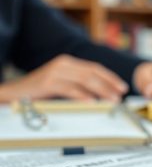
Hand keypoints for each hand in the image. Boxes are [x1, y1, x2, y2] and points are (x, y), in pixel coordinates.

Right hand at [0, 55, 127, 102]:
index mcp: (69, 63)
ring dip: (101, 91)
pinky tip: (92, 103)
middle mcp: (64, 64)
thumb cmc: (39, 91)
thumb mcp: (62, 85)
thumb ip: (79, 86)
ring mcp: (56, 72)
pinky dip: (83, 96)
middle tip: (120, 96)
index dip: (111, 78)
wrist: (13, 92)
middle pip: (93, 73)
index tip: (123, 87)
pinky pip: (70, 89)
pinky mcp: (48, 82)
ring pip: (85, 80)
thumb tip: (101, 96)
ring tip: (111, 101)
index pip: (95, 68)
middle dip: (110, 85)